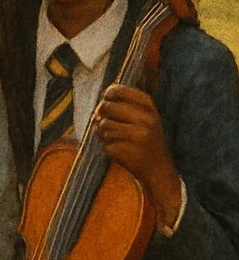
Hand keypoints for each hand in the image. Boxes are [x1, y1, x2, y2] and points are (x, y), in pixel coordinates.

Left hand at [94, 85, 181, 229]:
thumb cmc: (146, 138)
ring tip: (115, 138)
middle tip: (106, 120)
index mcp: (150, 107)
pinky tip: (120, 150)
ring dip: (103, 133)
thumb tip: (102, 101)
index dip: (109, 94)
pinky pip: (104, 144)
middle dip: (101, 113)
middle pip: (106, 107)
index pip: (119, 90)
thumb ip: (126, 104)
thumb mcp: (145, 116)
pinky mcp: (127, 152)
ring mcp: (137, 136)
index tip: (108, 98)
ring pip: (103, 126)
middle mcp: (146, 120)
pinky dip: (107, 148)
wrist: (158, 170)